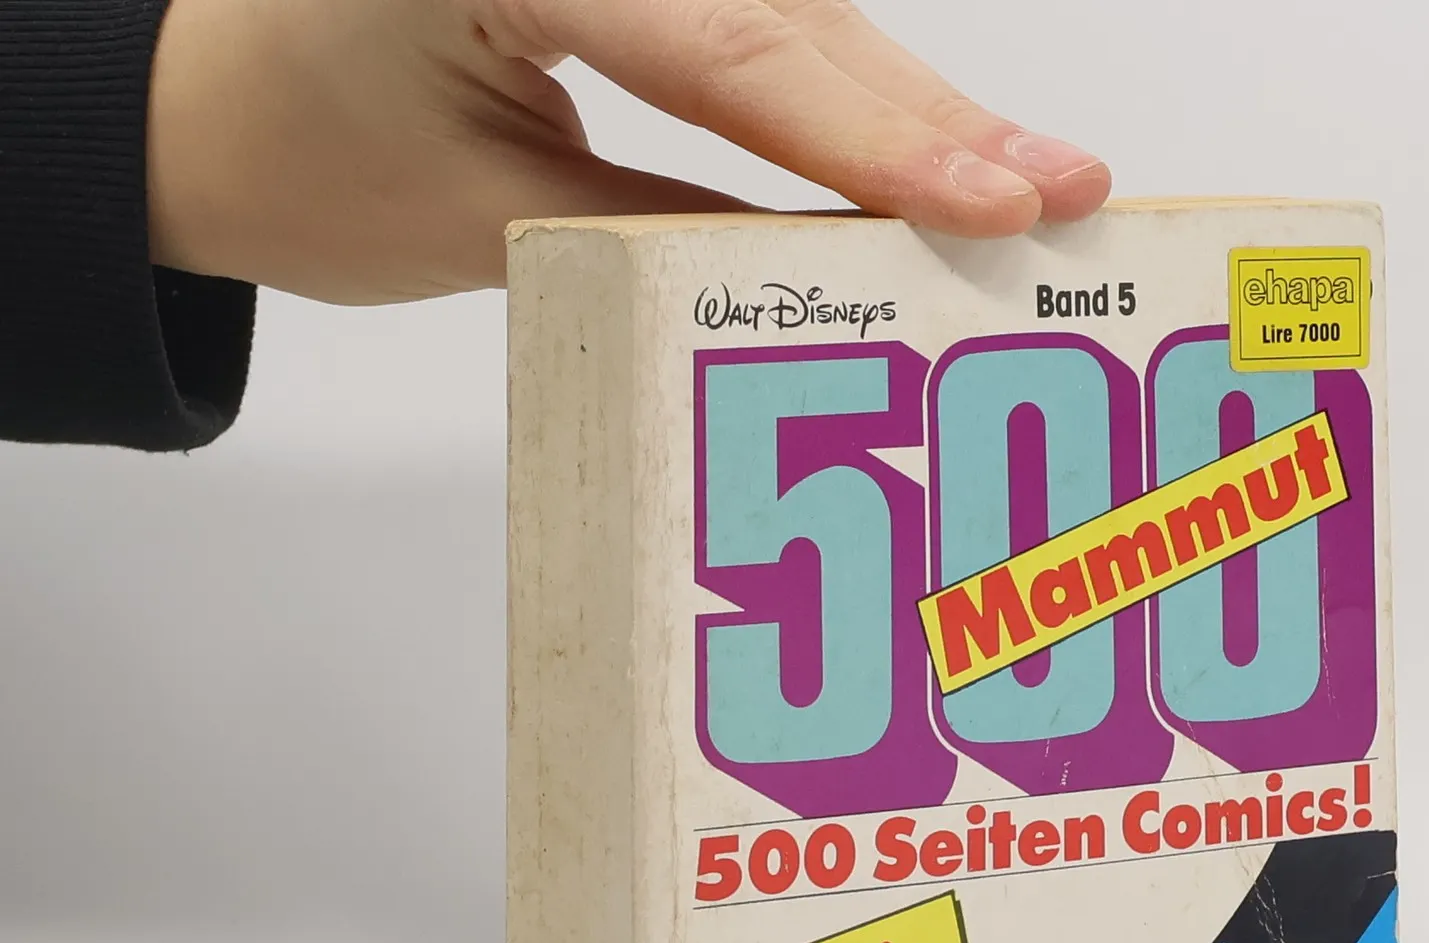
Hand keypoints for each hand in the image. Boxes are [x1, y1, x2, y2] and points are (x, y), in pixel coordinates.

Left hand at [147, 0, 1111, 303]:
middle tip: (1067, 194)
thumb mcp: (481, 219)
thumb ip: (664, 231)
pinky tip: (934, 150)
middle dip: (930, 117)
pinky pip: (762, 20)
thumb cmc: (304, 161)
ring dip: (913, 109)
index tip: (998, 200)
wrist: (203, 102)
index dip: (875, 139)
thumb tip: (835, 272)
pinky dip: (846, 96)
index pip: (731, 50)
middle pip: (792, 12)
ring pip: (799, 9)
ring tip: (1029, 187)